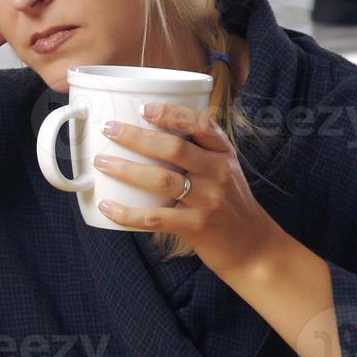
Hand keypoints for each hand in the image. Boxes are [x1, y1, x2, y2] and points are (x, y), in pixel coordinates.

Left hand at [93, 102, 282, 277]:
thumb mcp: (224, 172)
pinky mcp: (198, 226)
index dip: (171, 113)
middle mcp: (219, 173)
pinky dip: (127, 213)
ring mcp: (209, 200)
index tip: (143, 108)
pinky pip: (155, 218)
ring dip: (126, 169)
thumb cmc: (230, 207)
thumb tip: (147, 136)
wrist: (254, 249)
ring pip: (161, 179)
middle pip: (174, 148)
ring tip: (102, 162)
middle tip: (109, 129)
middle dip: (136, 136)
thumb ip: (197, 154)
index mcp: (223, 154)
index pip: (201, 124)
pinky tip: (107, 207)